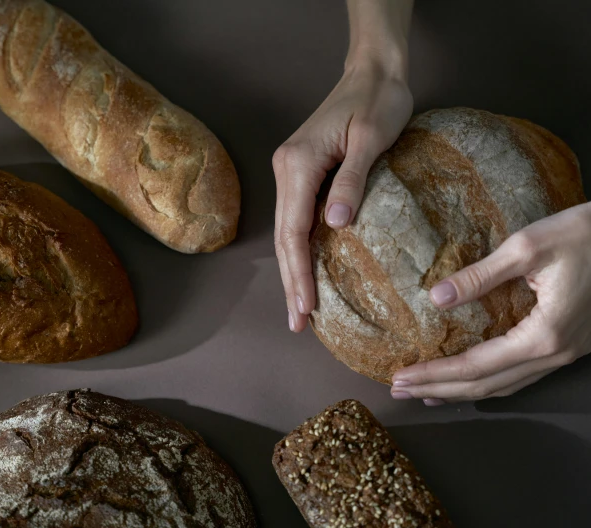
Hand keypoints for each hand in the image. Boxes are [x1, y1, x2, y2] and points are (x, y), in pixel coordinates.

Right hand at [273, 64, 412, 331]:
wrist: (372, 70)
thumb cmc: (378, 100)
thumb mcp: (372, 138)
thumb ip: (352, 180)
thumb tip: (334, 224)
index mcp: (298, 163)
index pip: (293, 229)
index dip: (299, 271)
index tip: (306, 307)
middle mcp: (287, 169)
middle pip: (283, 236)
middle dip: (291, 281)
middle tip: (298, 323)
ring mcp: (292, 171)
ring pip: (286, 231)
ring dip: (292, 270)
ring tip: (299, 308)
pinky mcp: (303, 172)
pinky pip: (296, 218)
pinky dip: (300, 249)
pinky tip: (306, 270)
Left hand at [391, 202, 590, 404]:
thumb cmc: (587, 235)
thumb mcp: (527, 247)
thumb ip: (479, 276)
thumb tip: (436, 298)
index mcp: (542, 336)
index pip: (474, 366)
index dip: (434, 374)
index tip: (401, 377)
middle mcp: (554, 354)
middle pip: (487, 385)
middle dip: (439, 389)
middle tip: (399, 390)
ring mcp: (565, 353)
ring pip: (505, 385)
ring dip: (462, 390)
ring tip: (426, 392)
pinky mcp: (569, 344)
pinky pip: (521, 374)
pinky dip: (489, 380)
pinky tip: (472, 377)